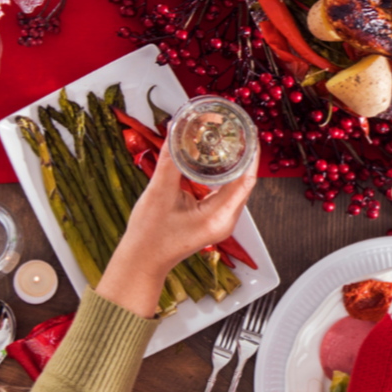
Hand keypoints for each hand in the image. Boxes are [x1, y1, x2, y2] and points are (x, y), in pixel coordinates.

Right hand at [96, 141, 256, 317]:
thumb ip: (169, 160)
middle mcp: (225, 220)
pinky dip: (224, 175)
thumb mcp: (158, 193)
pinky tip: (219, 160)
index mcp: (218, 217)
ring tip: (231, 139)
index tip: (248, 133)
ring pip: (236, 186)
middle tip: (238, 130)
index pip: (246, 180)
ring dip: (235, 164)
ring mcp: (221, 221)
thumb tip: (175, 131)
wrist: (141, 261)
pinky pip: (226, 192)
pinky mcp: (213, 219)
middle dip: (243, 155)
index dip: (250, 154)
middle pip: (244, 182)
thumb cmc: (149, 237)